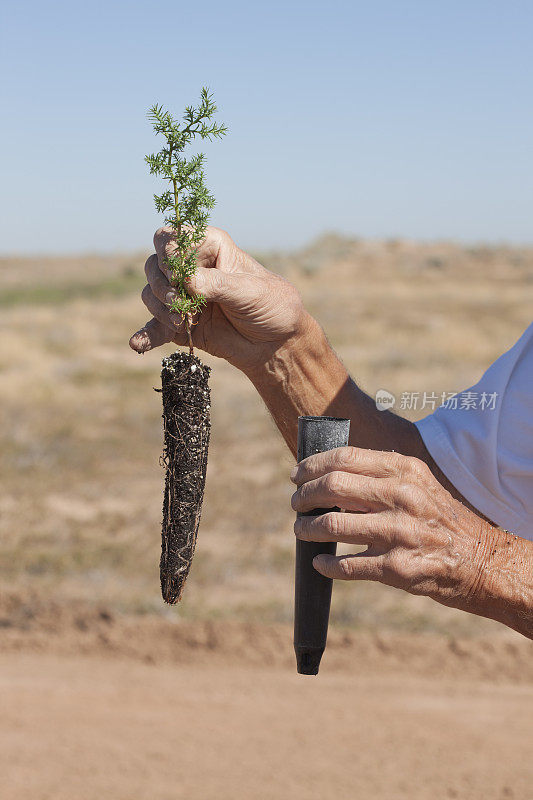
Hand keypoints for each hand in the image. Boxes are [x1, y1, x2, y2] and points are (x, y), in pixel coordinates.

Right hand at [129, 226, 308, 373]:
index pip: (174, 237)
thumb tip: (186, 281)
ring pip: (152, 294)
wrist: (276, 344)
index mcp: (210, 247)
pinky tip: (138, 345)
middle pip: (155, 264)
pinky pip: (154, 328)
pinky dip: (145, 336)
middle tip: (179, 302)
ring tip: (182, 324)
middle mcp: (192, 268)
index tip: (176, 273)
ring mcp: (184, 296)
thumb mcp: (250, 291)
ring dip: (159, 309)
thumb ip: (217, 284)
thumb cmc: (272, 307)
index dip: (168, 252)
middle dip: (161, 284)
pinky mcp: (179, 324)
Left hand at [290, 446, 502, 615]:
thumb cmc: (440, 520)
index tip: (297, 475)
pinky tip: (319, 561)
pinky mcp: (396, 568)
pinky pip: (346, 565)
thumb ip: (382, 473)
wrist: (481, 561)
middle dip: (303, 496)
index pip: (344, 458)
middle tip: (296, 504)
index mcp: (404, 471)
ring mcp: (398, 533)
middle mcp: (401, 497)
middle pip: (332, 487)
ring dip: (306, 529)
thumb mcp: (420, 483)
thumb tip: (332, 469)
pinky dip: (325, 564)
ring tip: (301, 530)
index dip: (312, 466)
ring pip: (332, 525)